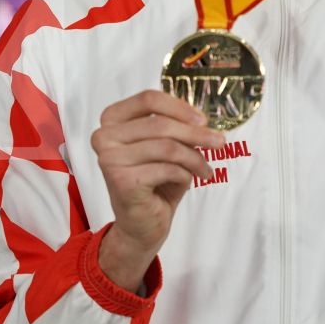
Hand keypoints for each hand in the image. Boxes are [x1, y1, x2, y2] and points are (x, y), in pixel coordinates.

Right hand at [91, 90, 224, 291]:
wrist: (141, 224)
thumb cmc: (154, 182)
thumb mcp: (166, 147)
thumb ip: (176, 127)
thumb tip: (201, 118)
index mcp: (112, 120)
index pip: (148, 99)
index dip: (180, 107)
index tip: (203, 119)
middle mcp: (104, 137)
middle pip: (160, 123)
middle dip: (196, 134)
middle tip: (220, 142)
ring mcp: (109, 159)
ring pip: (167, 146)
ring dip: (195, 158)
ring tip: (206, 169)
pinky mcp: (122, 181)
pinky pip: (167, 168)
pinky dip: (185, 174)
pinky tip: (188, 182)